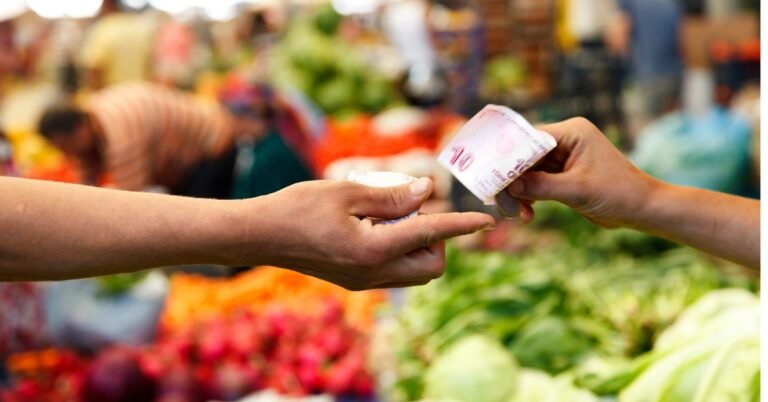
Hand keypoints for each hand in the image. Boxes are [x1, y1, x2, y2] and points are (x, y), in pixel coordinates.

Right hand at [247, 178, 494, 289]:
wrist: (261, 235)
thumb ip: (391, 195)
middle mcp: (374, 273)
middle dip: (437, 240)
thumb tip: (427, 190)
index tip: (487, 220)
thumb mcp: (347, 192)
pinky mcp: (356, 281)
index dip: (462, 225)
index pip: (432, 235)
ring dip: (418, 246)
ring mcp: (364, 281)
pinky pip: (395, 272)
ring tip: (391, 216)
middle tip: (412, 209)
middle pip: (433, 267)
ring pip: (415, 273)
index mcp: (374, 250)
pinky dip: (400, 251)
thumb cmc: (298, 207)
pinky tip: (376, 226)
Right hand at [506, 117, 658, 227]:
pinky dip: (528, 198)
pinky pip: (535, 182)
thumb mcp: (576, 190)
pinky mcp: (562, 174)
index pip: (528, 139)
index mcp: (571, 132)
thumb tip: (508, 186)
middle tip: (504, 205)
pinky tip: (527, 214)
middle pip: (524, 157)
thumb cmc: (617, 193)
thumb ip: (540, 186)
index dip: (508, 158)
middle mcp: (564, 140)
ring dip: (518, 193)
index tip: (493, 178)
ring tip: (517, 215)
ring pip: (526, 172)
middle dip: (512, 181)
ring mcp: (562, 157)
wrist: (642, 209)